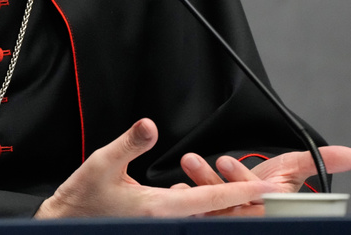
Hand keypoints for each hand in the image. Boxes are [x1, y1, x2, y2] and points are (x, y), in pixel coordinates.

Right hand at [35, 119, 275, 218]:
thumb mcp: (103, 163)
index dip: (243, 191)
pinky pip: (196, 215)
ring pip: (211, 215)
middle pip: (221, 211)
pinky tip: (224, 196)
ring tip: (265, 190)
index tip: (270, 186)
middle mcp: (168, 220)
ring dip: (237, 203)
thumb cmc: (82, 196)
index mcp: (160, 207)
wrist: (67, 222)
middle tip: (284, 187)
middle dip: (252, 199)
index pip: (213, 198)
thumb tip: (149, 125)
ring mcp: (165, 224)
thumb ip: (130, 143)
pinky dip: (216, 205)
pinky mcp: (161, 222)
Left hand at [178, 144, 350, 213]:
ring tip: (189, 162)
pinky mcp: (206, 219)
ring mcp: (225, 219)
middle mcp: (246, 216)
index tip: (227, 161)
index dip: (241, 181)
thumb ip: (318, 160)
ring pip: (209, 205)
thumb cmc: (269, 186)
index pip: (253, 198)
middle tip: (197, 161)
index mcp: (267, 207)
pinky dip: (183, 198)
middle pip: (228, 202)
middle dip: (212, 181)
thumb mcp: (292, 169)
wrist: (244, 192)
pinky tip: (177, 184)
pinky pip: (192, 214)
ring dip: (197, 183)